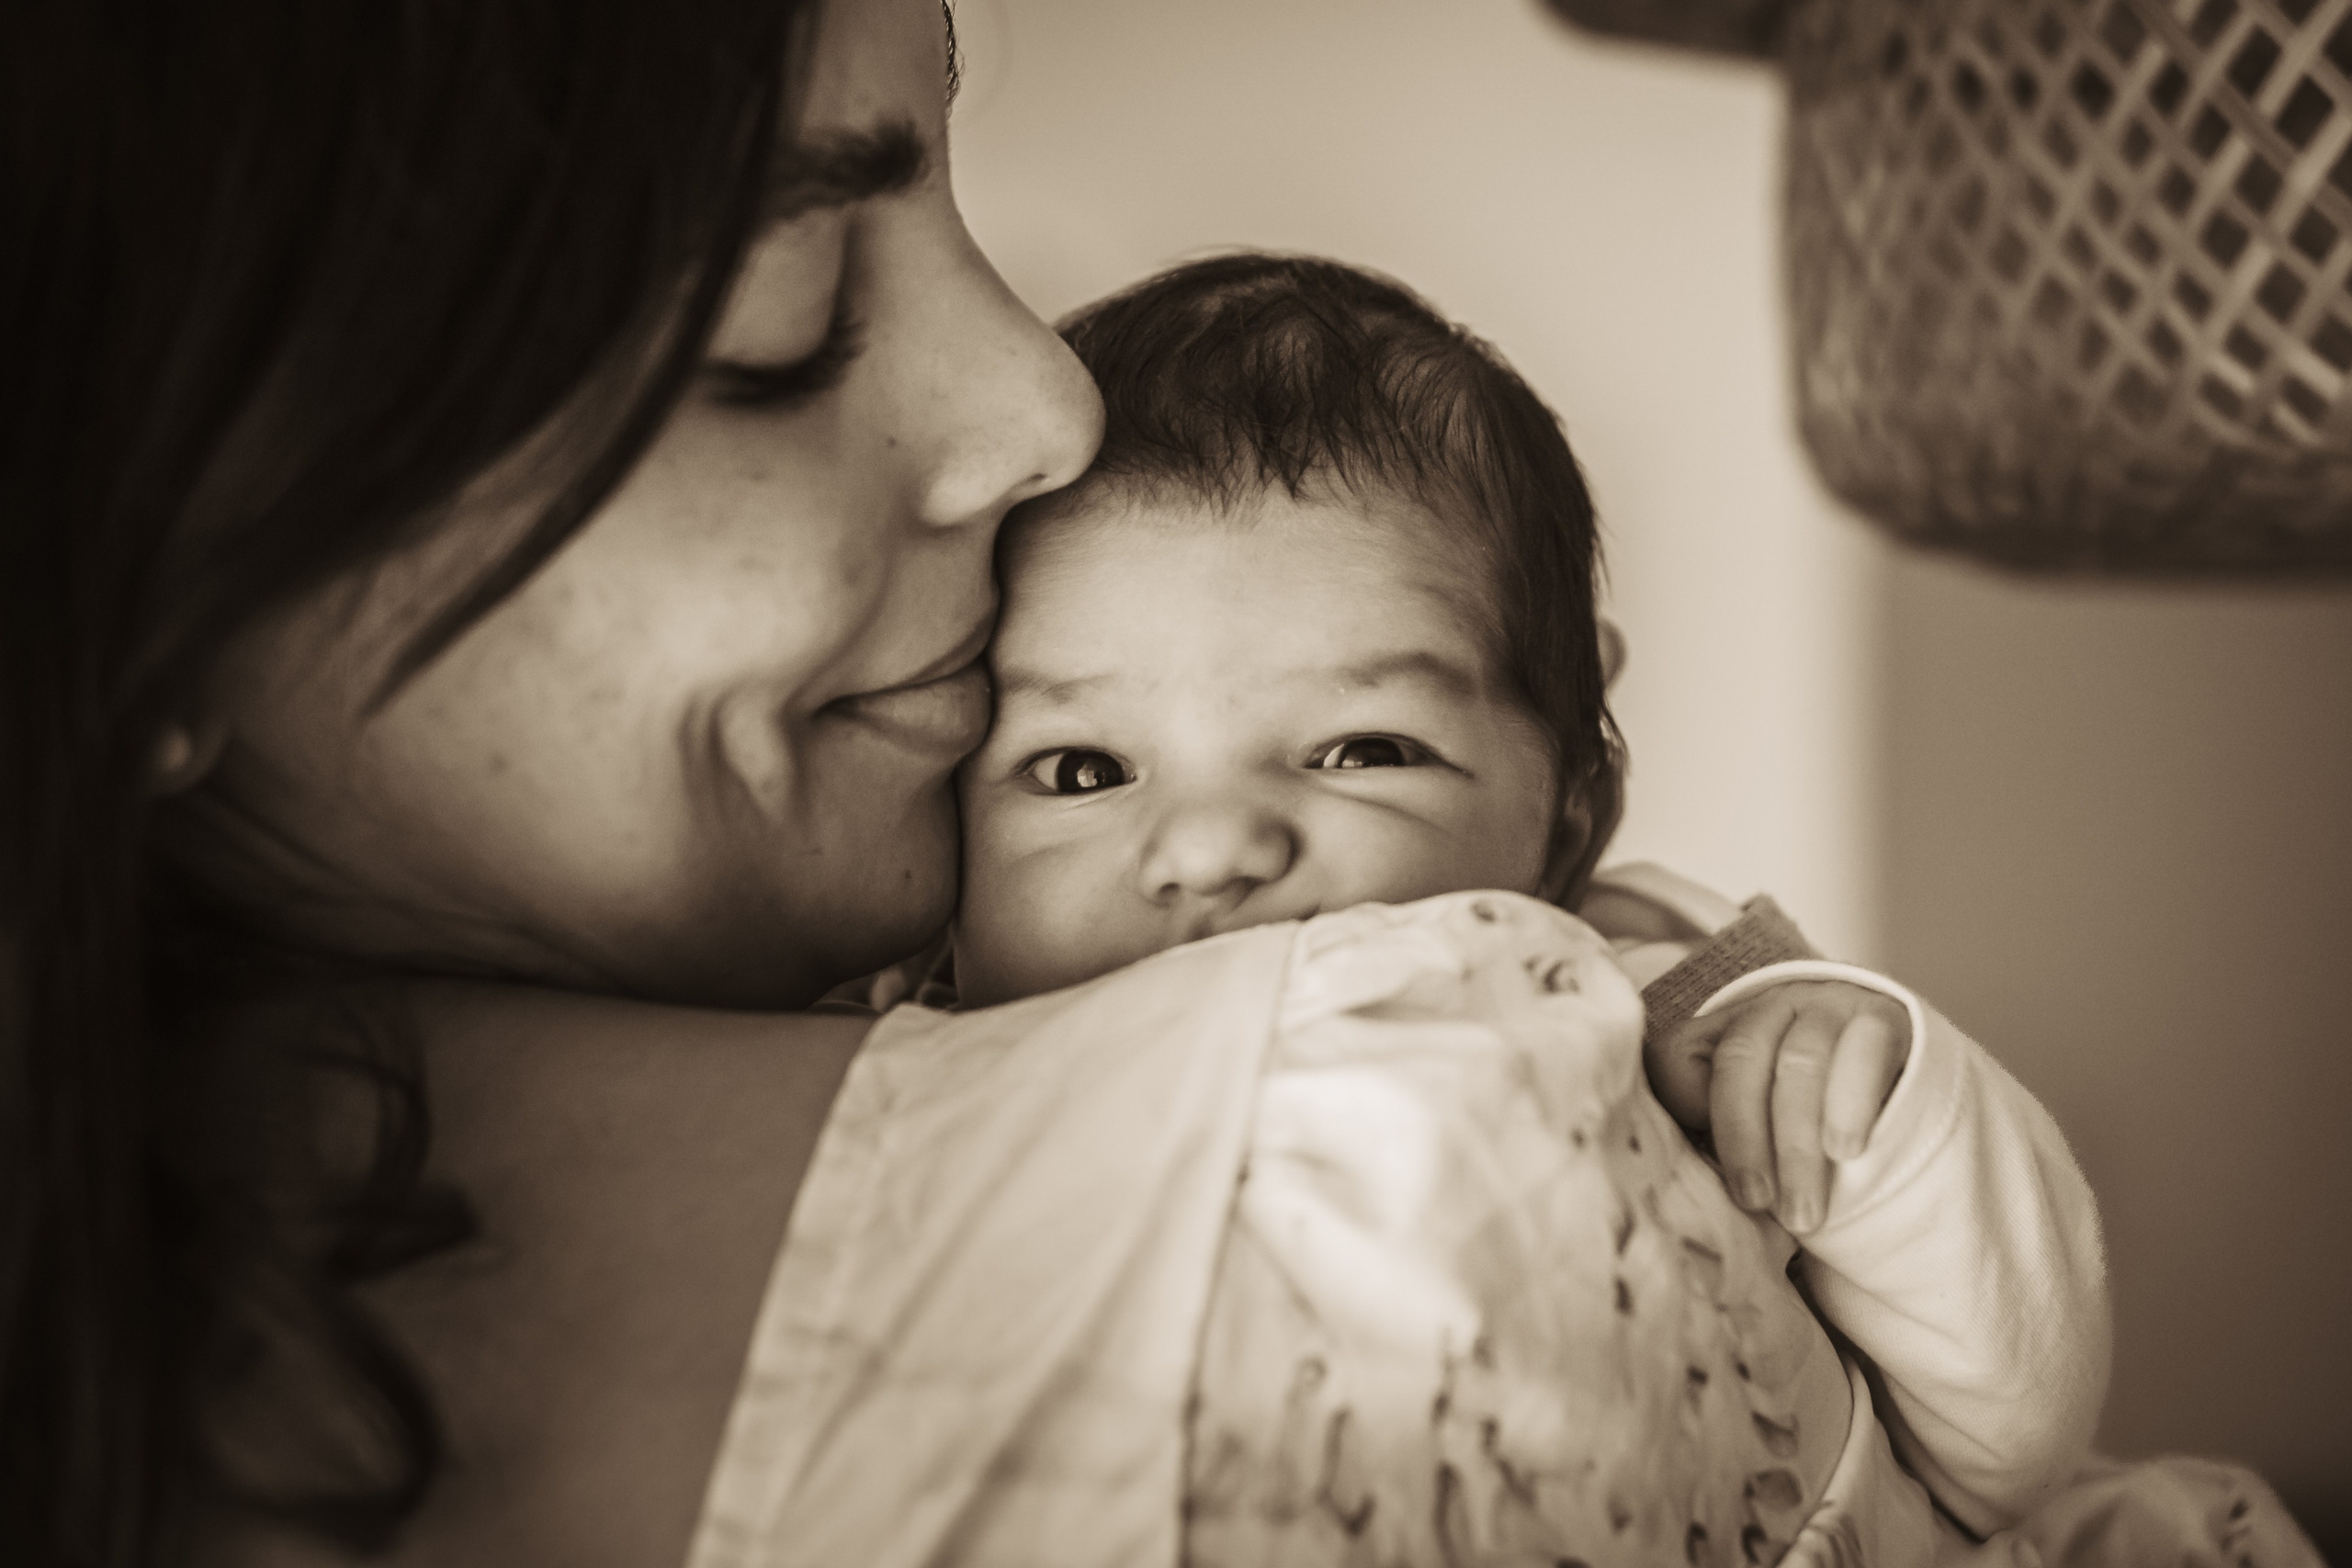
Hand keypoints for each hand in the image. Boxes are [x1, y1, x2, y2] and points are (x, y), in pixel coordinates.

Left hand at [1645, 980, 1909, 1233]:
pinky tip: (1845, 1151)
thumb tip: (1681, 1177)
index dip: (1685, 1109)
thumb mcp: (1754, 1126)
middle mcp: (1770, 1007)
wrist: (1900, 1086)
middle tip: (1755, 1203)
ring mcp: (1827, 1007)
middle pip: (1741, 1058)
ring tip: (1804, 1211)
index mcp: (1722, 1029)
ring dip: (1798, 1144)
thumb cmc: (1808, 1121)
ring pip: (1800, 1063)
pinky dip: (1850, 1105)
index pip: (1680, 1054)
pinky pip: (1863, 1052)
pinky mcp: (1882, 1018)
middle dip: (1744, 1138)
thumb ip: (1712, 1133)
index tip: (1712, 1178)